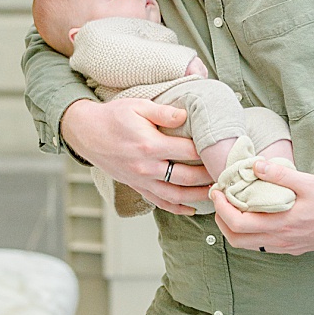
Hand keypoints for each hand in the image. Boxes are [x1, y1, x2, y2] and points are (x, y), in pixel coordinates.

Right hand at [58, 97, 211, 215]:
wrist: (86, 133)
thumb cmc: (112, 117)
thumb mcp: (138, 106)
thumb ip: (164, 112)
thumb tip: (186, 116)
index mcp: (149, 145)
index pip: (188, 152)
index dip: (208, 151)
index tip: (224, 150)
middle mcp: (146, 167)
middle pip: (186, 177)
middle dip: (209, 176)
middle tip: (227, 173)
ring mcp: (141, 180)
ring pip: (175, 195)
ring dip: (198, 196)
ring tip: (216, 192)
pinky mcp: (136, 186)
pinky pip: (159, 202)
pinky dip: (177, 208)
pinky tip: (192, 208)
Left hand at [210, 158, 313, 253]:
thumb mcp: (311, 182)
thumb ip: (282, 175)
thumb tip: (256, 165)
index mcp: (281, 224)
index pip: (238, 223)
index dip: (221, 208)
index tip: (218, 190)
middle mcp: (280, 240)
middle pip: (237, 238)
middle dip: (221, 218)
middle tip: (219, 198)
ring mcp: (286, 246)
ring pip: (248, 245)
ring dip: (233, 228)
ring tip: (231, 208)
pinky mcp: (293, 248)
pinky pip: (262, 245)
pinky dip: (249, 233)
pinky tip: (254, 217)